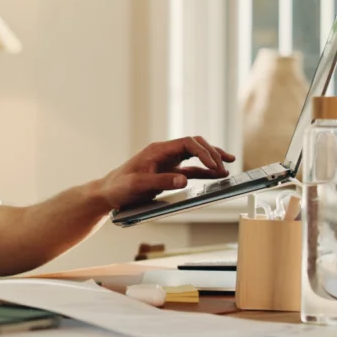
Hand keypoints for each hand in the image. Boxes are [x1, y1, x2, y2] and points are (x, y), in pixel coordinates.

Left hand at [96, 137, 235, 209]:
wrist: (108, 193)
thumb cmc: (119, 187)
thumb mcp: (138, 186)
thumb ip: (161, 182)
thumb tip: (184, 181)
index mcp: (157, 150)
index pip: (187, 143)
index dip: (203, 152)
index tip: (214, 165)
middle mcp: (164, 153)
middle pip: (194, 145)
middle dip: (211, 154)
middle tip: (224, 167)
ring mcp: (167, 162)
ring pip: (195, 156)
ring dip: (211, 161)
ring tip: (227, 167)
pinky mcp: (168, 173)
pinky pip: (190, 170)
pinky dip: (204, 172)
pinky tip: (215, 177)